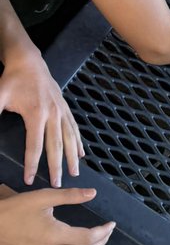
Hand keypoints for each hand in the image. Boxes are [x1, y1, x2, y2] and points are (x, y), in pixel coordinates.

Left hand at [0, 45, 83, 187]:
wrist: (28, 61)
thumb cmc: (12, 79)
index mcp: (36, 114)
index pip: (34, 146)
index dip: (31, 164)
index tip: (29, 179)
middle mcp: (53, 114)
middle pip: (56, 145)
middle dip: (57, 166)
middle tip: (58, 184)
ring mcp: (61, 110)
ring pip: (70, 138)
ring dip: (73, 157)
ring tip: (75, 172)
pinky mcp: (65, 107)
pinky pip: (74, 127)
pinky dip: (79, 141)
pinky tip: (82, 152)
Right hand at [0, 188, 114, 244]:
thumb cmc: (14, 210)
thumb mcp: (42, 197)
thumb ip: (70, 196)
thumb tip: (92, 193)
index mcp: (52, 235)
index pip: (87, 239)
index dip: (103, 232)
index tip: (111, 224)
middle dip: (100, 243)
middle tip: (106, 232)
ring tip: (95, 240)